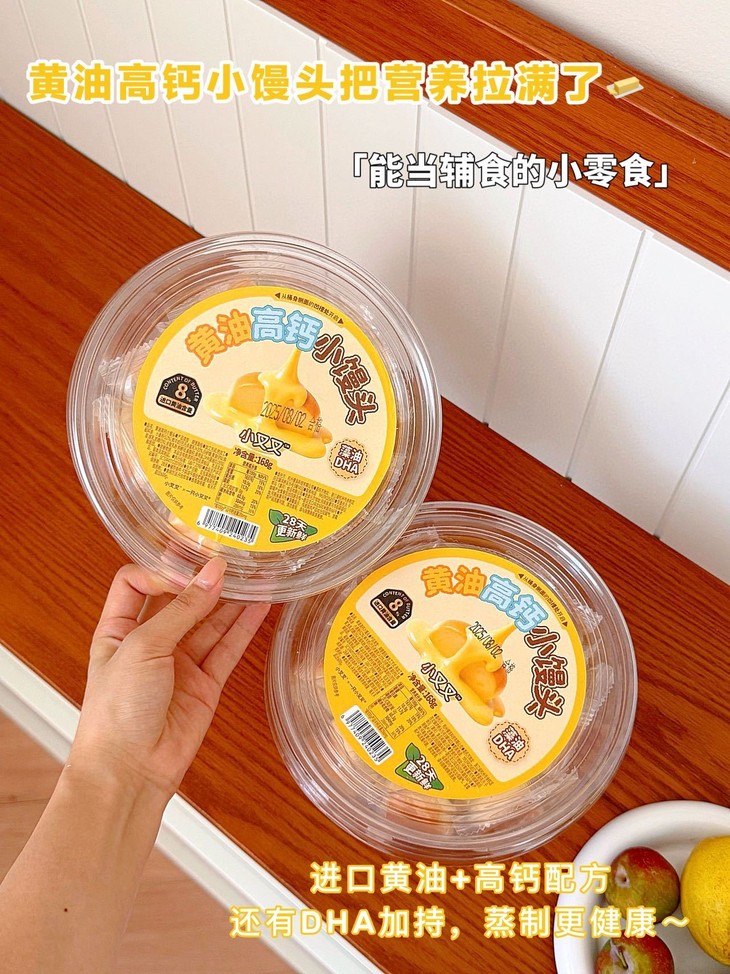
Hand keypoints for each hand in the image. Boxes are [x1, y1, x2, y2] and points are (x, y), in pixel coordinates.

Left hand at [69, 557, 269, 801]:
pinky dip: (244, 627)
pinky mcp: (205, 684)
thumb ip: (182, 609)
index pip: (137, 583)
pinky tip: (261, 606)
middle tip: (232, 557)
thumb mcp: (143, 647)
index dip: (161, 570)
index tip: (188, 567)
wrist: (129, 771)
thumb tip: (212, 573)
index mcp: (118, 629)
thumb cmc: (117, 711)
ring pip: (209, 622)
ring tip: (257, 575)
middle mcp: (148, 643)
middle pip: (179, 600)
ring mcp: (178, 663)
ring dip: (231, 600)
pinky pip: (227, 649)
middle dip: (203, 579)